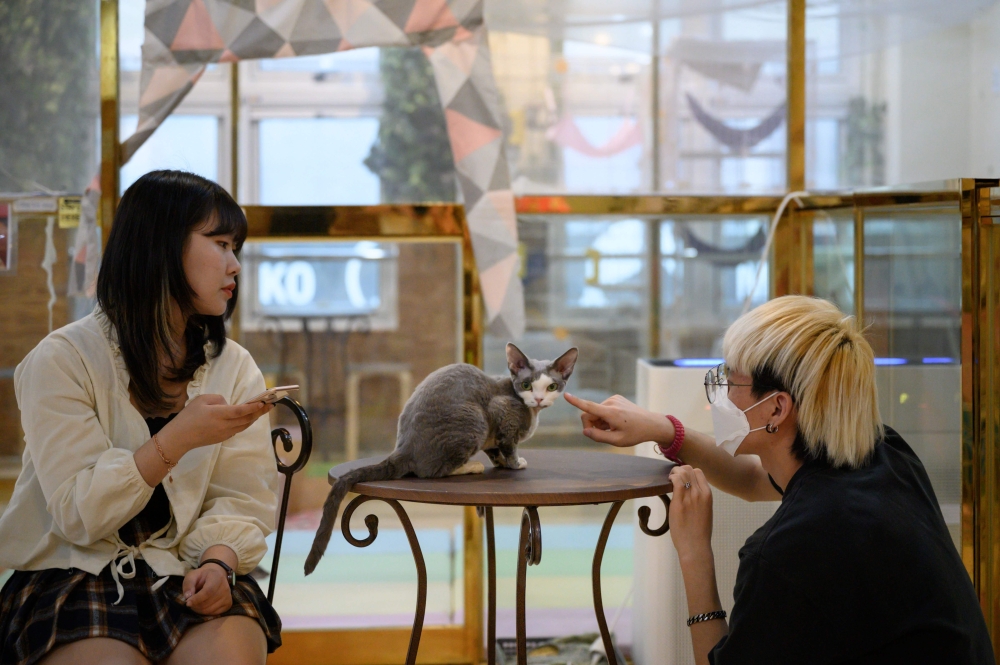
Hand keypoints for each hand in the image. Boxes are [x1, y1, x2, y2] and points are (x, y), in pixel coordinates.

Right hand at [158, 394, 272, 455]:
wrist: (180, 437)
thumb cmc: (189, 416)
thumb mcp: (202, 400)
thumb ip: (218, 399)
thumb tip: (228, 404)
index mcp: (219, 414)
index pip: (241, 411)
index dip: (253, 407)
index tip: (263, 402)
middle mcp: (225, 425)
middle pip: (247, 419)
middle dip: (260, 411)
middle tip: (271, 405)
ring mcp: (225, 433)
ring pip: (245, 425)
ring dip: (255, 417)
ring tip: (263, 410)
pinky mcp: (223, 438)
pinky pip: (238, 429)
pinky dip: (246, 423)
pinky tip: (249, 418)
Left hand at [183, 563, 232, 615]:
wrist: (216, 576)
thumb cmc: (202, 577)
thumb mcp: (193, 576)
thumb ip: (188, 584)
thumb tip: (187, 596)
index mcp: (217, 577)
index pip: (208, 591)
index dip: (197, 599)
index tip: (187, 603)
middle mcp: (225, 587)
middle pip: (208, 603)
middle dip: (195, 605)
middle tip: (190, 602)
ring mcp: (228, 597)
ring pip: (210, 610)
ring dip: (199, 609)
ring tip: (196, 603)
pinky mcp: (228, 604)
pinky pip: (214, 614)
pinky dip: (205, 612)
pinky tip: (204, 605)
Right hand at [564, 392, 673, 447]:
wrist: (652, 424)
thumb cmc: (635, 434)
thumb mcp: (617, 441)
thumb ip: (599, 437)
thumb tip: (585, 431)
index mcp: (611, 413)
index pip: (589, 407)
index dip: (576, 402)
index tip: (566, 395)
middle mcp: (611, 402)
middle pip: (589, 413)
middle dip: (591, 424)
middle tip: (603, 434)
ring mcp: (614, 399)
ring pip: (595, 411)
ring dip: (599, 421)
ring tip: (612, 428)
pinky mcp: (616, 398)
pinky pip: (602, 408)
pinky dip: (604, 416)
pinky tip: (615, 422)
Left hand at [668, 465, 713, 561]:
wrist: (695, 545)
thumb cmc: (699, 532)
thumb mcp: (705, 511)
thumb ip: (699, 499)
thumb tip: (689, 491)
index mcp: (708, 495)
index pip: (698, 472)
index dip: (688, 471)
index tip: (681, 477)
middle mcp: (700, 493)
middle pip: (689, 469)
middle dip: (680, 470)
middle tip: (673, 477)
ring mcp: (690, 497)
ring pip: (682, 472)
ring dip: (674, 472)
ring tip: (670, 479)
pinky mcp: (679, 502)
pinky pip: (676, 481)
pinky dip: (671, 477)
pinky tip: (668, 482)